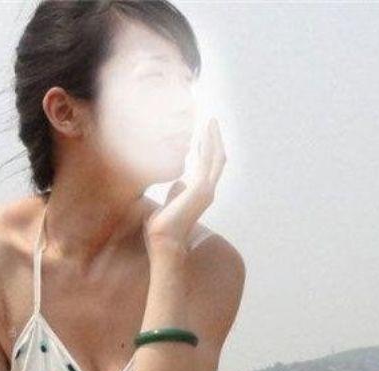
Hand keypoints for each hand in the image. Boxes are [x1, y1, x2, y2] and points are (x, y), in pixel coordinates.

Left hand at [143, 116, 225, 253]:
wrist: (162, 241)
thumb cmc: (162, 230)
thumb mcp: (167, 207)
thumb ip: (175, 195)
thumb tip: (178, 183)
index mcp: (198, 196)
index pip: (208, 169)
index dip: (206, 152)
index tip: (201, 137)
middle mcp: (206, 192)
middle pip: (216, 160)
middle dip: (214, 141)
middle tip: (211, 122)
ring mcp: (206, 190)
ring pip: (216, 158)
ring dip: (214, 139)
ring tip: (210, 122)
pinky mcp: (201, 188)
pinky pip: (209, 161)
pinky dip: (208, 145)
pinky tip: (204, 133)